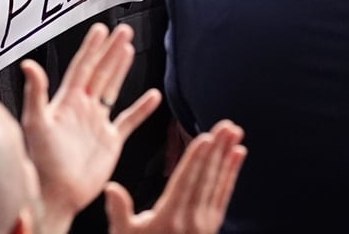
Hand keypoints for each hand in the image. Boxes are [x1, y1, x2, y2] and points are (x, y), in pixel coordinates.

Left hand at [20, 23, 161, 231]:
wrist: (56, 195)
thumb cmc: (41, 163)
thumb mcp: (35, 123)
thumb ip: (35, 93)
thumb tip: (28, 65)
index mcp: (66, 102)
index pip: (81, 66)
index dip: (91, 47)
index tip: (100, 29)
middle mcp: (82, 109)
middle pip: (100, 72)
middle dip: (111, 50)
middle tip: (122, 31)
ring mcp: (96, 124)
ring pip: (112, 89)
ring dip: (121, 69)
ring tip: (129, 49)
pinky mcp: (109, 141)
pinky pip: (128, 120)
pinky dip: (141, 109)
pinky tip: (152, 97)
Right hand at [105, 120, 246, 233]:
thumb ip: (119, 211)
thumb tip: (111, 187)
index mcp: (169, 218)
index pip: (185, 182)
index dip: (196, 160)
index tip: (206, 138)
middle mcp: (191, 219)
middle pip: (205, 178)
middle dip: (217, 149)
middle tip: (228, 125)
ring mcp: (205, 223)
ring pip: (217, 182)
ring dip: (227, 156)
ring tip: (235, 133)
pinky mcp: (212, 225)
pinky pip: (224, 194)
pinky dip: (232, 172)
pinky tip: (237, 155)